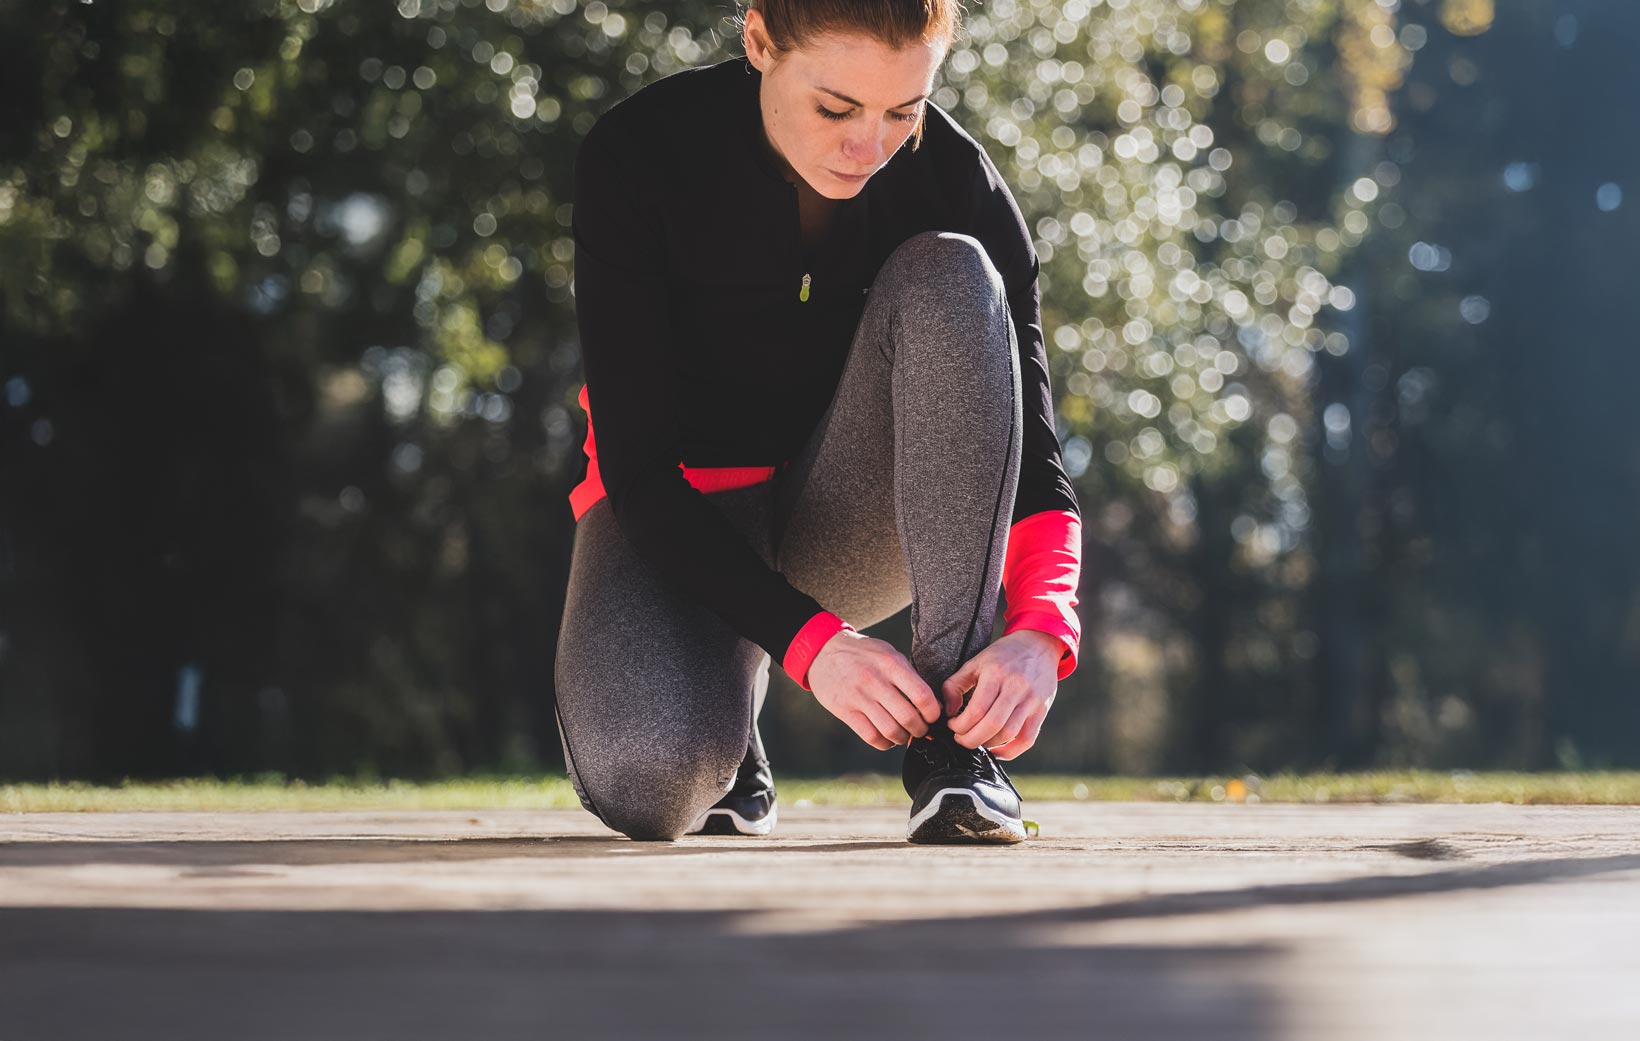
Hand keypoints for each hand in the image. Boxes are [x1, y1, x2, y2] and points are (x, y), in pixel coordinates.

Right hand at [808, 630, 940, 749]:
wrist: (823, 651)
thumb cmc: (863, 654)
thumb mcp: (888, 653)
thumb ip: (909, 676)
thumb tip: (932, 705)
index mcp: (890, 664)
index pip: (922, 696)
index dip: (933, 713)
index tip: (933, 716)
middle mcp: (875, 681)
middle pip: (908, 718)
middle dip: (920, 730)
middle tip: (921, 729)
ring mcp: (858, 697)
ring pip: (891, 731)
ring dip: (903, 738)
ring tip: (904, 734)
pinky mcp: (845, 711)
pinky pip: (871, 737)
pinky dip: (885, 743)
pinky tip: (887, 737)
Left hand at [942, 629, 1062, 759]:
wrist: (1038, 645)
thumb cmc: (1003, 656)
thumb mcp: (975, 662)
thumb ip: (955, 685)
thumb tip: (948, 711)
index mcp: (996, 674)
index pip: (976, 710)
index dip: (960, 725)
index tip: (952, 725)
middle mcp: (1016, 687)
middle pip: (992, 725)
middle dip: (970, 739)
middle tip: (961, 739)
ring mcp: (1032, 700)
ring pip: (1008, 734)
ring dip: (988, 744)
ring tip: (976, 740)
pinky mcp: (1042, 711)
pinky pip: (1027, 740)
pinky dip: (1010, 751)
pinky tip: (996, 749)